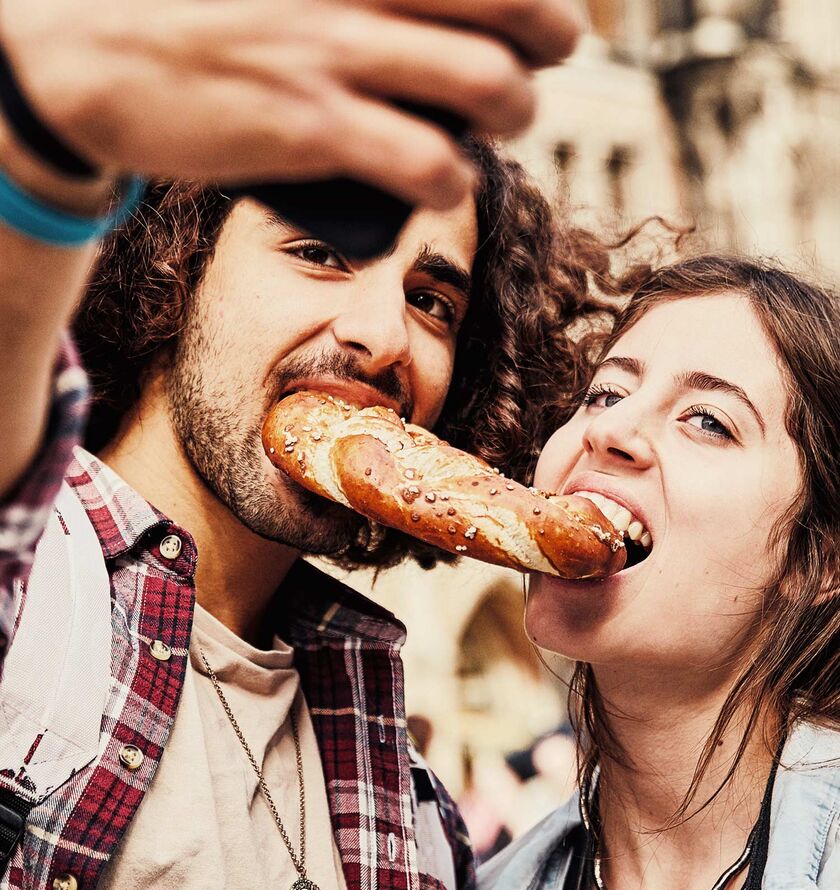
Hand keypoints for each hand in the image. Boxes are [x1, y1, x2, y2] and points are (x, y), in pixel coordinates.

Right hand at [1, 0, 581, 210]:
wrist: (97, 47)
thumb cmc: (201, 7)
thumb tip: (429, 17)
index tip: (529, 16)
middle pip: (523, 5)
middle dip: (549, 43)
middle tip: (527, 63)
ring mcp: (340, 52)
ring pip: (493, 88)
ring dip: (510, 117)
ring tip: (485, 127)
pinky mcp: (314, 128)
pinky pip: (431, 165)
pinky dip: (451, 181)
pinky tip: (437, 179)